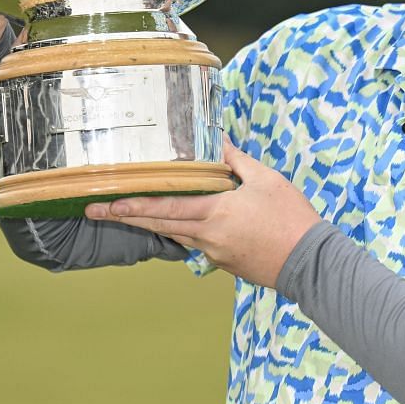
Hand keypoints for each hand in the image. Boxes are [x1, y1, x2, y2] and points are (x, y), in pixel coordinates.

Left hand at [86, 139, 321, 286]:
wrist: (311, 263)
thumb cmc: (291, 218)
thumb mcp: (266, 180)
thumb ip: (237, 161)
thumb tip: (219, 140)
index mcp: (215, 213)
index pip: (164, 208)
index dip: (132, 205)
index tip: (105, 203)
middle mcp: (207, 236)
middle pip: (158, 225)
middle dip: (124, 217)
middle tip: (94, 211)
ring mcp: (214, 253)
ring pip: (175, 235)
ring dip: (151, 224)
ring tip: (127, 214)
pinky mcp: (224, 263)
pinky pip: (195, 243)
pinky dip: (181, 231)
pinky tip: (176, 223)